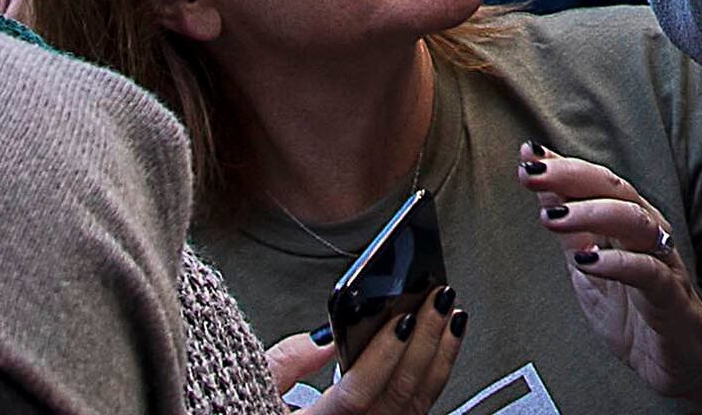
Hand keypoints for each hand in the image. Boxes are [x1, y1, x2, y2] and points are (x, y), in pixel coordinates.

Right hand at [266, 287, 461, 414]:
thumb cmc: (252, 411)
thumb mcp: (254, 386)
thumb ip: (287, 361)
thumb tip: (328, 335)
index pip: (355, 395)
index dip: (382, 357)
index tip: (402, 318)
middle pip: (397, 395)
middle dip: (424, 341)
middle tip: (438, 298)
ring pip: (417, 403)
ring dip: (438, 354)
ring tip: (449, 313)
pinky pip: (419, 408)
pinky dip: (436, 373)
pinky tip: (443, 345)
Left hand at [522, 148, 701, 396]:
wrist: (678, 358)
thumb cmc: (634, 308)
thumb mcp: (588, 266)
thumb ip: (569, 229)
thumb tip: (541, 187)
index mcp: (627, 221)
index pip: (596, 182)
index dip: (563, 166)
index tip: (529, 154)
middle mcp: (648, 231)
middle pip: (615, 189)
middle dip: (572, 177)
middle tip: (533, 175)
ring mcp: (661, 260)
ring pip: (634, 221)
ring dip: (591, 214)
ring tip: (554, 218)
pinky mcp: (670, 294)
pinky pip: (647, 271)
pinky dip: (616, 262)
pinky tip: (588, 260)